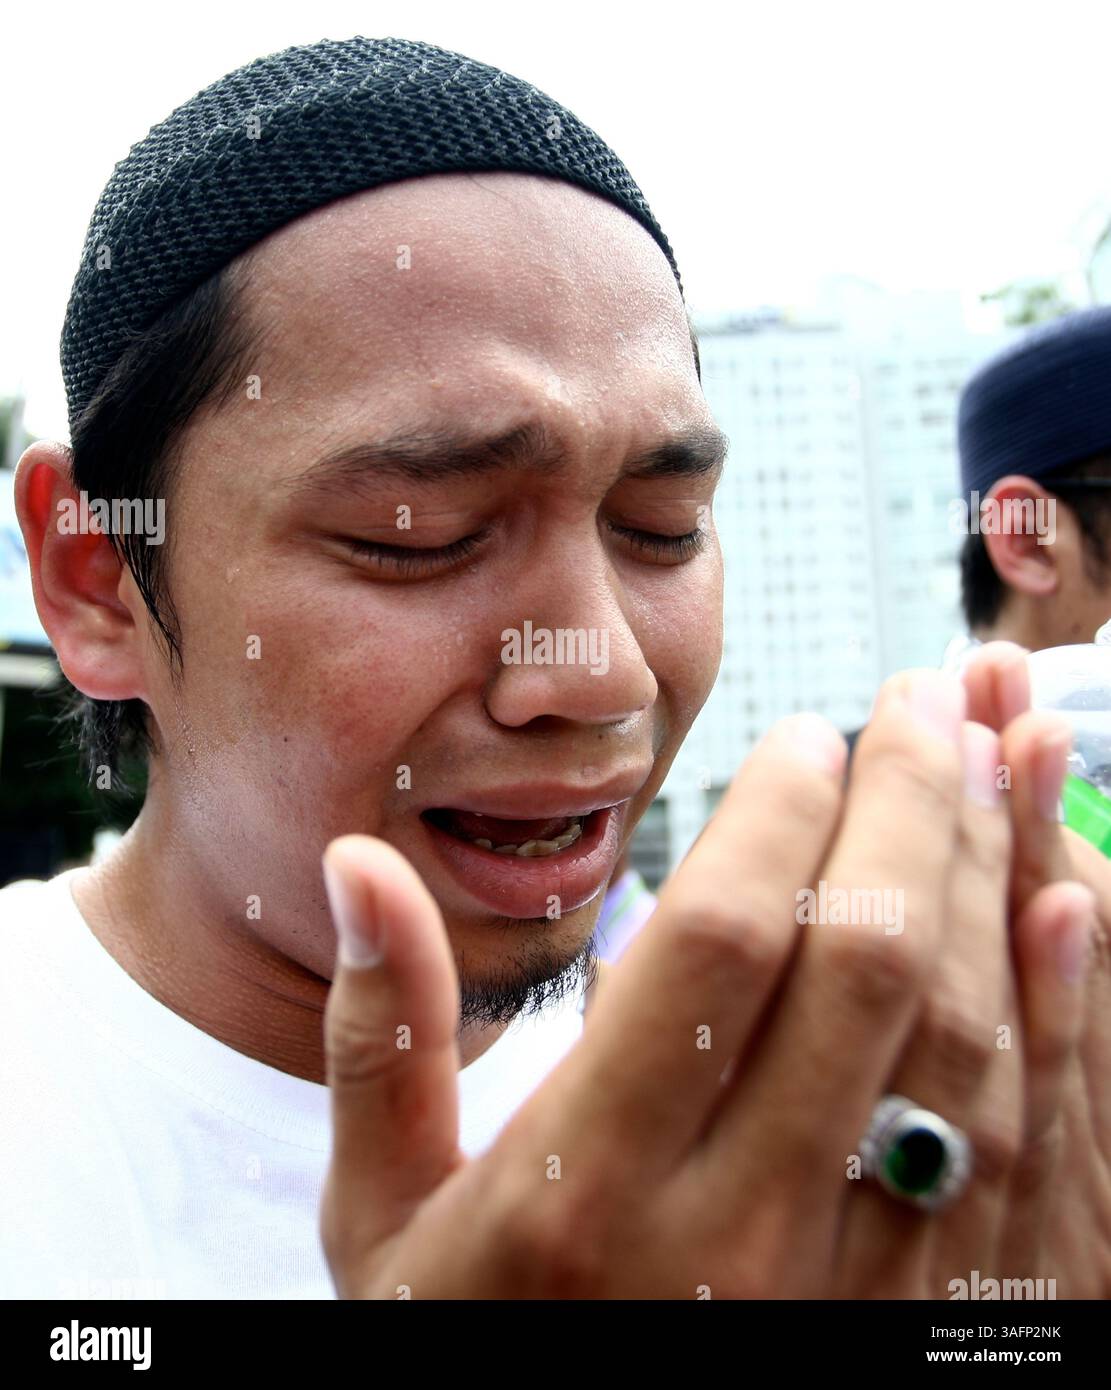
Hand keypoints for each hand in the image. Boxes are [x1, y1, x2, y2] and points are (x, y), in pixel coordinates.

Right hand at [316, 669, 1087, 1297]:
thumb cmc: (464, 1353)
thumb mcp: (382, 1220)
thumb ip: (384, 1035)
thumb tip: (358, 864)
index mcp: (584, 1189)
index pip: (723, 946)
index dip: (779, 816)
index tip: (803, 737)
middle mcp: (731, 1234)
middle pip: (866, 968)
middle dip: (907, 803)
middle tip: (919, 703)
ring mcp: (846, 1289)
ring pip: (961, 1043)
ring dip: (991, 874)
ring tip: (995, 752)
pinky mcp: (917, 1321)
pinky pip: (1023, 1149)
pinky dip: (1059, 1011)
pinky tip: (1067, 902)